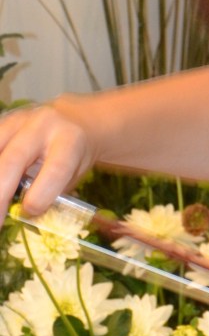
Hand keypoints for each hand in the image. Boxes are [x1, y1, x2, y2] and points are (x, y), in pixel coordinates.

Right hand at [0, 102, 94, 219]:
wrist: (73, 119)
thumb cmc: (74, 155)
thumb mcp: (74, 172)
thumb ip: (54, 191)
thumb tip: (27, 215)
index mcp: (69, 140)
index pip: (55, 169)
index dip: (41, 194)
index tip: (29, 213)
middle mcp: (42, 125)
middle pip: (14, 159)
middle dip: (1, 193)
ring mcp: (18, 120)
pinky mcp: (3, 121)